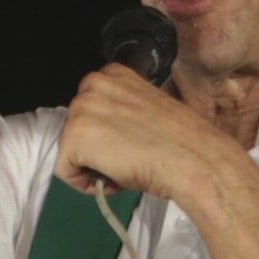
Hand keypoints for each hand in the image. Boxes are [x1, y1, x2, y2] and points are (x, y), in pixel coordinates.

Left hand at [54, 63, 227, 204]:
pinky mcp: (73, 136)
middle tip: (128, 160)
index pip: (90, 111)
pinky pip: (65, 171)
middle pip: (76, 130)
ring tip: (125, 168)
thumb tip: (112, 133)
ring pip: (70, 151)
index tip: (129, 144)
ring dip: (93, 167)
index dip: (107, 135)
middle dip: (97, 151)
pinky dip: (85, 184)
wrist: (192, 159)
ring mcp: (81, 108)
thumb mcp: (148, 110)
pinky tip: (116, 177)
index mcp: (113, 73)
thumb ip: (123, 112)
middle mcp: (93, 84)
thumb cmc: (182, 141)